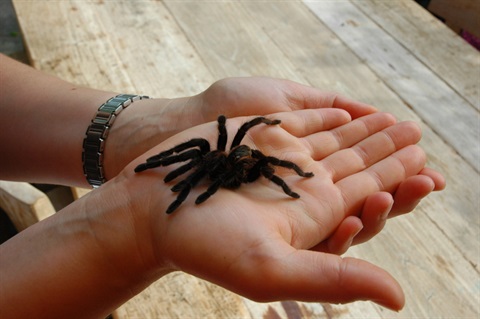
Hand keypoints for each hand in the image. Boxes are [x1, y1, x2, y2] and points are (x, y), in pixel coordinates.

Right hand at [106, 77, 444, 252]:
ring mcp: (279, 157)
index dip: (399, 182)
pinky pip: (303, 122)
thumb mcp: (271, 270)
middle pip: (358, 168)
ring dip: (366, 131)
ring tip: (393, 120)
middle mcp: (299, 186)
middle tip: (419, 135)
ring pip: (335, 143)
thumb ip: (336, 280)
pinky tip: (347, 112)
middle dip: (390, 153)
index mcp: (310, 215)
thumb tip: (399, 299)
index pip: (368, 195)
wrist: (154, 209)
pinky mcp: (259, 134)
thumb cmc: (204, 244)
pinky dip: (328, 116)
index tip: (428, 171)